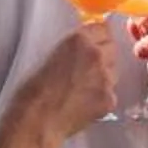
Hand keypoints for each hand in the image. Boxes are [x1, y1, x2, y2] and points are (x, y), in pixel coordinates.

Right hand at [16, 19, 118, 137]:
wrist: (35, 120)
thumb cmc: (33, 89)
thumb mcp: (49, 54)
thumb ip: (73, 45)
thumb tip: (85, 44)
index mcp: (78, 39)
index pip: (103, 28)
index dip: (97, 37)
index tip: (93, 43)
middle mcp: (96, 55)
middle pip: (111, 47)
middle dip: (102, 55)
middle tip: (85, 69)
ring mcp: (105, 78)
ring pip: (113, 70)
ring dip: (103, 75)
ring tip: (80, 88)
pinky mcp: (109, 99)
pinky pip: (111, 92)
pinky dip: (101, 97)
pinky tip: (83, 103)